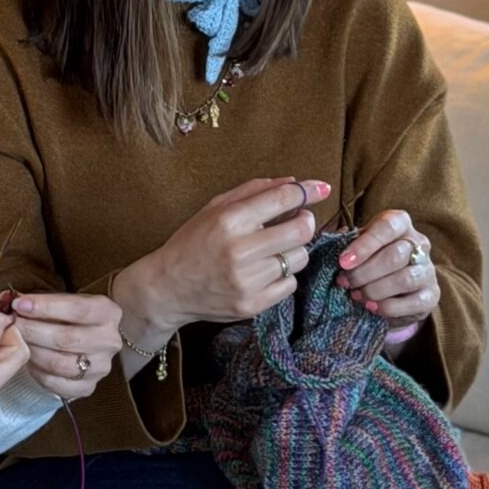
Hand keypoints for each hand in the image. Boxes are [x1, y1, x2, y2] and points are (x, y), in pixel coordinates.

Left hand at [0, 290, 124, 400]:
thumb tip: (6, 299)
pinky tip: (28, 360)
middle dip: (33, 330)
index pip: (77, 309)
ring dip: (32, 352)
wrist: (91, 340)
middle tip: (13, 324)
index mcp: (108, 313)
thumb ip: (38, 301)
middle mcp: (109, 341)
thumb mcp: (62, 301)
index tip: (19, 304)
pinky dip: (37, 372)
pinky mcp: (87, 387)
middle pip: (66, 339)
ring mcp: (100, 367)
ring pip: (59, 363)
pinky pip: (56, 384)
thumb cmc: (71, 317)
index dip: (45, 307)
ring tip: (17, 342)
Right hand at [128, 177, 330, 333]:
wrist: (167, 288)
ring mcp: (247, 281)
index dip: (307, 191)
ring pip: (299, 258)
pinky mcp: (252, 305)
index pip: (282, 199)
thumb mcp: (214, 208)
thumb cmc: (192, 242)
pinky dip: (284, 275)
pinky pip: (290, 284)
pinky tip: (265, 271)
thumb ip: (254, 191)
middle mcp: (239, 251)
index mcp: (229, 221)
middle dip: (306, 221)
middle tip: (299, 220)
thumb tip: (294, 182)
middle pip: (301, 231)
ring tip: (274, 249)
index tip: (321, 188)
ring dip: (293, 250)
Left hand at [336, 208, 439, 329]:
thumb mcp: (356, 246)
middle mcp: (419, 243)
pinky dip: (388, 307)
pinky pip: (414, 302)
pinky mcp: (432, 295)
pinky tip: (371, 307)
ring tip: (356, 296)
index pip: (388, 227)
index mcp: (400, 223)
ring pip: (405, 279)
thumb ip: (345, 243)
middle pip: (396, 255)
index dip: (364, 245)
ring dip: (375, 290)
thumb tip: (328, 244)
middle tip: (345, 283)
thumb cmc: (369, 260)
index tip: (342, 262)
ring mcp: (428, 270)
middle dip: (365, 272)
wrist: (392, 289)